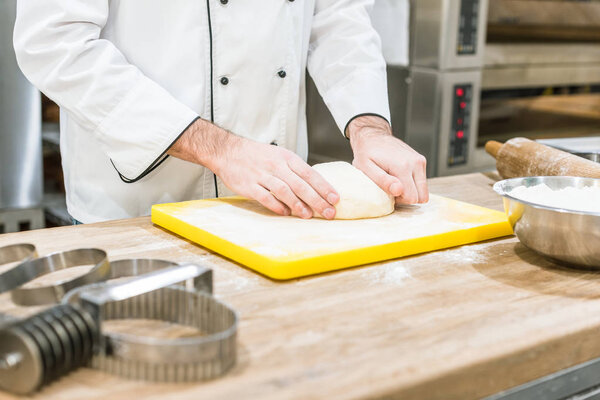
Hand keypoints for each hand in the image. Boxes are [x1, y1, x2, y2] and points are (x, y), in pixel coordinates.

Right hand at [168, 119, 338, 218]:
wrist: (228, 151)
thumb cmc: (258, 156)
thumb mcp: (280, 156)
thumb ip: (295, 170)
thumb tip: (315, 188)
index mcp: (287, 158)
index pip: (310, 174)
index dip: (324, 187)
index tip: (335, 199)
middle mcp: (276, 166)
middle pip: (300, 185)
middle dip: (317, 200)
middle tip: (328, 212)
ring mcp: (262, 175)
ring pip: (284, 191)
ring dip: (298, 205)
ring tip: (309, 216)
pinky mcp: (249, 185)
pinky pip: (265, 197)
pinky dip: (276, 206)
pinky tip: (285, 213)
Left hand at [347, 115, 428, 204]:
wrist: (373, 135)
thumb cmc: (366, 153)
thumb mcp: (366, 168)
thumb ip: (382, 181)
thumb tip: (399, 191)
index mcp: (403, 166)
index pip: (411, 198)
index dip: (398, 200)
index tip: (387, 190)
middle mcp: (416, 163)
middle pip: (421, 196)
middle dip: (406, 197)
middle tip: (390, 187)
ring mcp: (420, 161)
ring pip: (423, 190)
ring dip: (409, 191)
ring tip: (394, 181)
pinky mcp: (421, 161)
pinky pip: (421, 182)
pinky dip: (412, 184)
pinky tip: (398, 176)